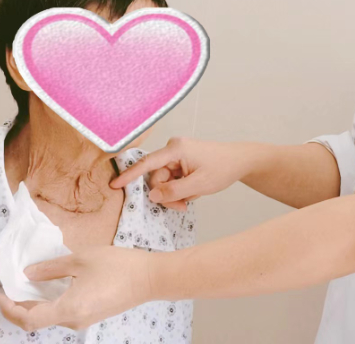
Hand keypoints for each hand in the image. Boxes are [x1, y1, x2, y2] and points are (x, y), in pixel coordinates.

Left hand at [0, 246, 160, 331]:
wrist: (151, 278)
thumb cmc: (118, 266)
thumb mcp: (81, 260)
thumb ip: (51, 268)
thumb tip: (28, 274)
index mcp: (68, 309)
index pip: (28, 319)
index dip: (9, 309)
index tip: (0, 293)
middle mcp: (73, 321)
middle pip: (36, 320)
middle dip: (19, 304)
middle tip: (10, 284)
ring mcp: (83, 320)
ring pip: (49, 316)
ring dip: (35, 302)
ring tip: (28, 281)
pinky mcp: (91, 315)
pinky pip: (62, 312)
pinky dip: (50, 301)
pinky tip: (49, 285)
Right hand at [112, 137, 258, 210]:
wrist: (240, 160)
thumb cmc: (223, 168)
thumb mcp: (199, 185)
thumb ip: (174, 192)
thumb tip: (152, 196)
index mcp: (176, 149)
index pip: (147, 163)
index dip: (129, 176)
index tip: (114, 184)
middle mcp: (173, 148)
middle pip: (156, 177)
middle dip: (166, 194)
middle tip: (182, 206)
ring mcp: (176, 153)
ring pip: (164, 180)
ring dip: (174, 193)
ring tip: (192, 197)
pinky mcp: (180, 160)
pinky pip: (172, 178)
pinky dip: (180, 188)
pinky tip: (193, 190)